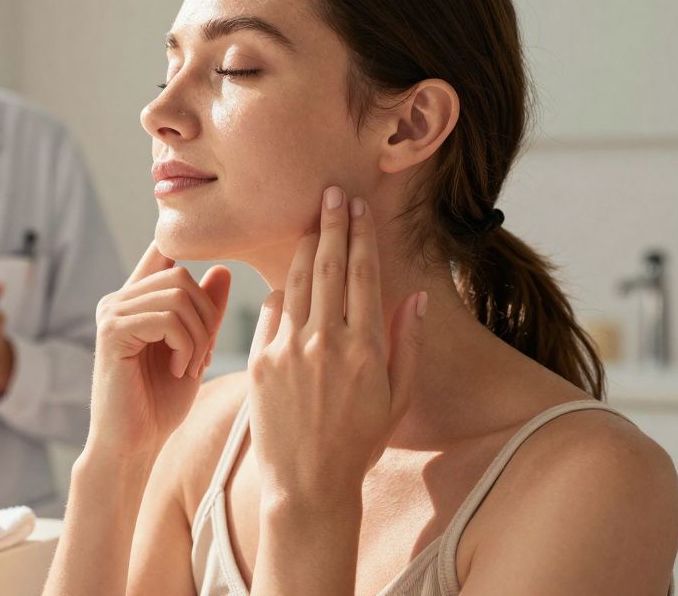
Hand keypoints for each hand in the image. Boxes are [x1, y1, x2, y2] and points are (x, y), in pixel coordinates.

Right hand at [85, 242, 232, 461]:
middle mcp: (117, 301)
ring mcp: (111, 314)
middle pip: (181, 275)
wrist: (133, 445)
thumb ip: (204, 311)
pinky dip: (185, 345)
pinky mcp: (111, 333)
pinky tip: (180, 371)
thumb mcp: (194, 349)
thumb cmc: (160, 403)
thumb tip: (223, 268)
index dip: (185, 251)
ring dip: (198, 336)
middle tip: (204, 356)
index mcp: (133, 301)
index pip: (161, 254)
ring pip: (177, 296)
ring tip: (191, 367)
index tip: (215, 270)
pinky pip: (166, 319)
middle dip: (206, 315)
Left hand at [248, 187, 423, 512]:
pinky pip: (272, 311)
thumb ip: (406, 344)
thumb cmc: (358, 443)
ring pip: (297, 281)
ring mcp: (291, 350)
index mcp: (365, 349)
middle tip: (333, 192)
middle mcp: (327, 342)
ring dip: (305, 246)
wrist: (306, 484)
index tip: (359, 208)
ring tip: (312, 220)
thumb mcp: (396, 398)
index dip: (360, 236)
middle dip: (332, 223)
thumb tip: (416, 296)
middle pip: (328, 265)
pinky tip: (290, 277)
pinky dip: (282, 291)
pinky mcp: (261, 362)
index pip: (362, 275)